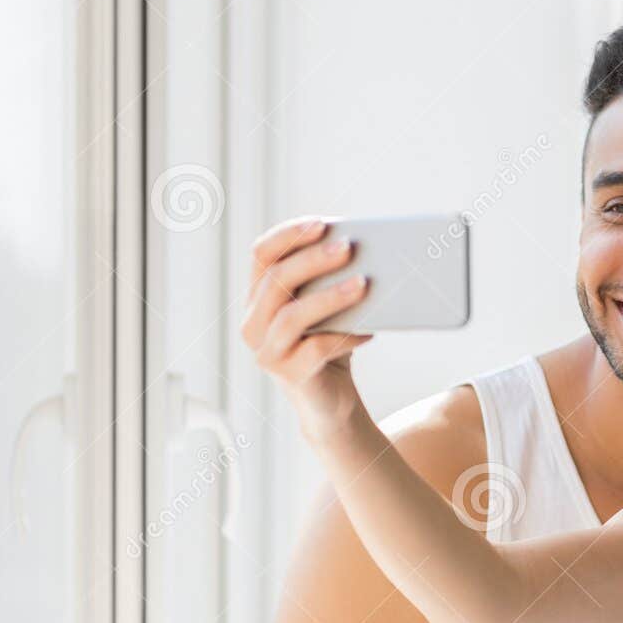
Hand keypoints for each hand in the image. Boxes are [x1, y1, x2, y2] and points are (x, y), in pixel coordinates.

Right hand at [243, 217, 373, 443]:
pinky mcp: (290, 376)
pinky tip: (369, 331)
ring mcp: (267, 352)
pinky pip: (316, 350)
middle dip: (313, 260)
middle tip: (348, 248)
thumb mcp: (327, 307)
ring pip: (292, 316)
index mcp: (259, 297)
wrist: (331, 399)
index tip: (321, 223)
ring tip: (363, 285)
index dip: (288, 235)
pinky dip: (345, 337)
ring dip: (330, 297)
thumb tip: (363, 249)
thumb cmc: (330, 343)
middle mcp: (253, 323)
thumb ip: (330, 280)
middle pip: (277, 281)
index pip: (262, 255)